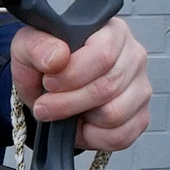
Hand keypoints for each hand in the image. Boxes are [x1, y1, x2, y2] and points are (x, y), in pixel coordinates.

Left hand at [9, 18, 151, 151]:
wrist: (47, 92)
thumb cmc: (44, 65)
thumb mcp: (28, 48)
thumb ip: (38, 46)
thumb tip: (58, 57)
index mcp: (112, 32)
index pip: (103, 54)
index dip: (72, 74)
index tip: (48, 82)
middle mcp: (134, 57)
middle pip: (108, 86)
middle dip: (68, 102)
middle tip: (45, 105)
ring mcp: (141, 89)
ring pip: (115, 114)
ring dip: (80, 118)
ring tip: (64, 112)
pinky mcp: (140, 117)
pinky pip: (120, 136)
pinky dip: (93, 137)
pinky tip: (81, 124)